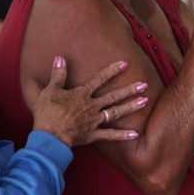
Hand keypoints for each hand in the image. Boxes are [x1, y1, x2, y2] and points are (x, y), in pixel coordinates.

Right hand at [32, 57, 148, 146]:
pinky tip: (135, 135)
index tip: (125, 64)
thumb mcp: (51, 90)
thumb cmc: (47, 113)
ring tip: (145, 101)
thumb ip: (58, 74)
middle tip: (144, 85)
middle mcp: (91, 106)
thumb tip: (60, 58)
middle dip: (130, 89)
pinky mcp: (92, 135)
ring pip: (116, 112)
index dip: (112, 70)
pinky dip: (122, 136)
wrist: (49, 136)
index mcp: (82, 94)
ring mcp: (94, 121)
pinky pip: (110, 136)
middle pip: (114, 96)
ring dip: (131, 107)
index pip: (100, 79)